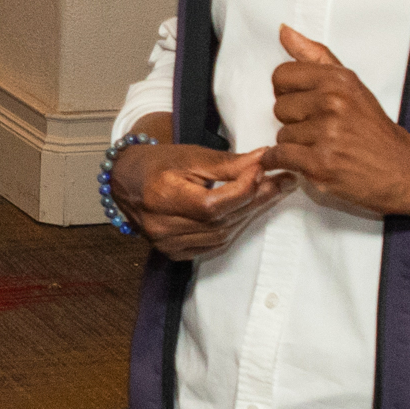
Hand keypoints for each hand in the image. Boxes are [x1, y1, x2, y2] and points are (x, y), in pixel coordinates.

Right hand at [110, 139, 283, 257]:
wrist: (128, 181)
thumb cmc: (158, 164)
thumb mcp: (192, 155)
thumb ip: (228, 163)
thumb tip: (264, 160)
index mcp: (161, 197)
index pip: (212, 204)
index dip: (243, 189)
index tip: (264, 170)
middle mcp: (161, 226)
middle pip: (221, 221)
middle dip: (255, 200)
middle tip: (281, 182)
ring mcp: (166, 244)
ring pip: (222, 236)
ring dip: (249, 215)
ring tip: (268, 194)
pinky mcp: (173, 253)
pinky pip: (214, 246)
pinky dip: (234, 228)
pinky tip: (246, 211)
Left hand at [265, 25, 409, 217]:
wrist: (400, 169)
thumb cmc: (373, 129)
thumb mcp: (351, 85)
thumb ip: (315, 57)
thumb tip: (284, 31)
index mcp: (338, 80)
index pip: (281, 75)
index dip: (287, 92)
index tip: (301, 102)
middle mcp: (333, 103)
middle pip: (279, 107)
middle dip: (294, 121)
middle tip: (316, 129)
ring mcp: (326, 134)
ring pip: (281, 135)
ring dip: (295, 145)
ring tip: (320, 147)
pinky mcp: (320, 163)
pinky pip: (279, 156)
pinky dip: (282, 162)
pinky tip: (302, 162)